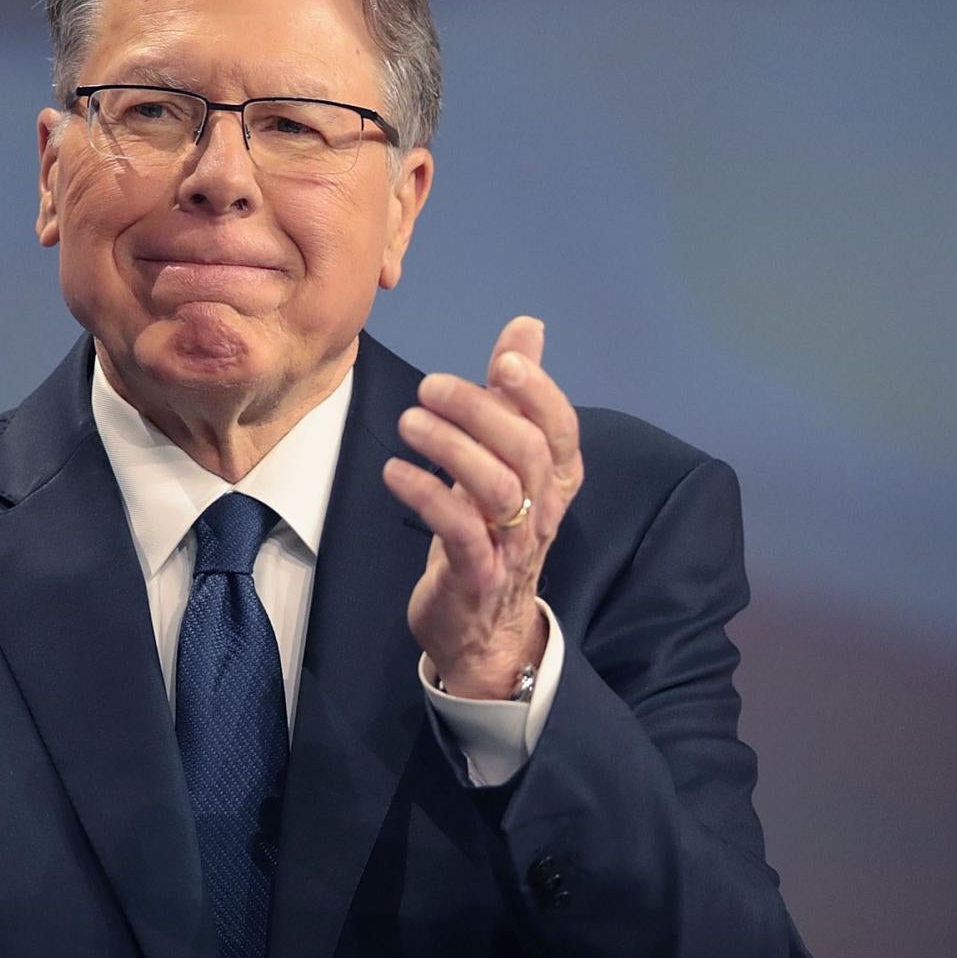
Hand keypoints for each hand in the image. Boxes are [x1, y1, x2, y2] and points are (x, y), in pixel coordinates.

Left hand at [380, 316, 584, 698]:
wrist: (483, 629)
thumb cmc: (492, 532)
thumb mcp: (503, 460)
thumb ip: (514, 394)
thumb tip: (527, 328)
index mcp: (557, 478)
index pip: (562, 426)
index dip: (539, 390)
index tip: (504, 360)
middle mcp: (544, 510)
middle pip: (526, 449)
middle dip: (479, 410)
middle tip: (429, 388)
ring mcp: (513, 546)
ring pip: (498, 487)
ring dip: (450, 447)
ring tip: (408, 423)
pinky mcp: (477, 575)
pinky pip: (460, 529)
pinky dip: (427, 494)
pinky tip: (395, 472)